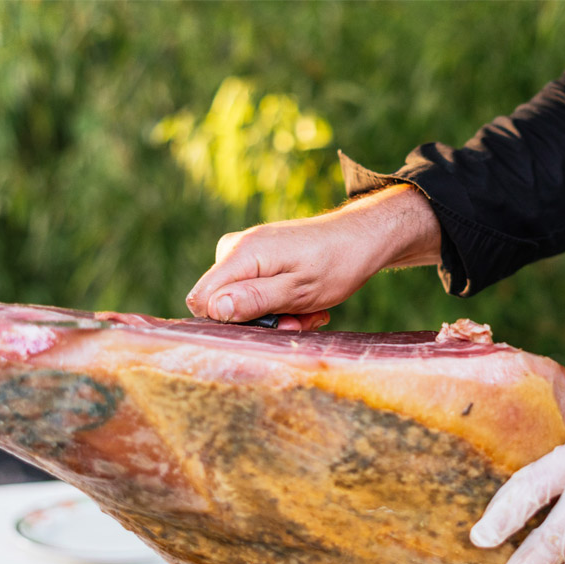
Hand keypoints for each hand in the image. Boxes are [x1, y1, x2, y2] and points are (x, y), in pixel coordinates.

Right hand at [186, 184, 440, 328]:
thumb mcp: (297, 291)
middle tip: (298, 322)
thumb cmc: (335, 264)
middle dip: (258, 321)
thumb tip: (215, 310)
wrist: (362, 237)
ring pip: (242, 300)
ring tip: (309, 312)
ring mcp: (247, 252)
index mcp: (241, 254)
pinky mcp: (259, 257)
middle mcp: (236, 249)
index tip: (268, 325)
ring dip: (276, 315)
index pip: (202, 300)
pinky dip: (281, 304)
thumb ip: (254, 300)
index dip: (229, 322)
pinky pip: (256, 290)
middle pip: (222, 302)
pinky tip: (307, 305)